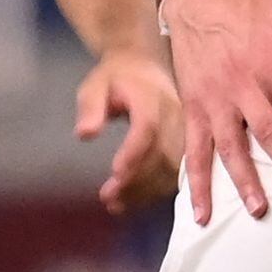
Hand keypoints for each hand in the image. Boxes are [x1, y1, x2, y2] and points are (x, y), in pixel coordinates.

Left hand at [77, 47, 183, 213]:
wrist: (146, 68)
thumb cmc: (116, 79)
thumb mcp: (95, 86)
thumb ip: (90, 107)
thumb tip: (86, 134)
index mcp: (151, 98)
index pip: (147, 128)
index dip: (133, 153)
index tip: (114, 174)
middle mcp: (175, 117)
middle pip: (162, 154)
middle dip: (135, 181)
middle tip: (107, 198)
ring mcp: (185, 134)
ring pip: (172, 170)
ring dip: (145, 191)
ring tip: (115, 204)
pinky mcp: (186, 147)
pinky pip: (175, 174)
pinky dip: (154, 191)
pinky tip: (131, 200)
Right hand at [164, 0, 271, 221]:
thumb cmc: (260, 5)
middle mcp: (244, 82)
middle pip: (269, 128)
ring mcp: (216, 98)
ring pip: (231, 145)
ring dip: (244, 179)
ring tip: (260, 209)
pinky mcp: (195, 108)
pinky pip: (195, 150)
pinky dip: (198, 184)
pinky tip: (203, 214)